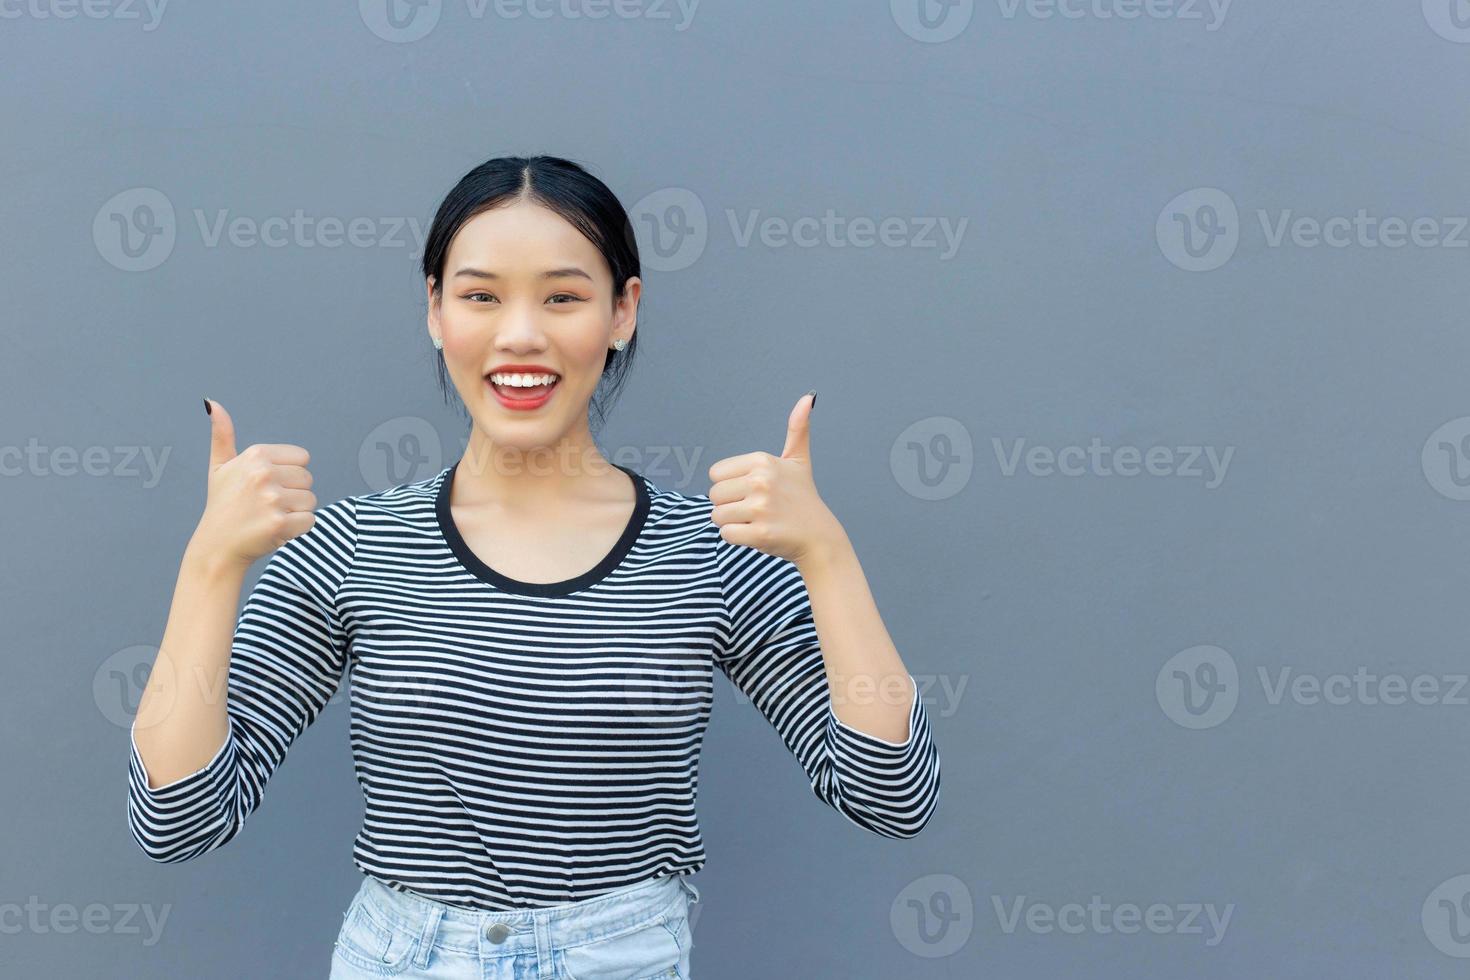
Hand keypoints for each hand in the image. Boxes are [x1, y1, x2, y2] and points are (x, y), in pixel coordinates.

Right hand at [190, 399, 317, 569]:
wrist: (217, 546)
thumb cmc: (222, 504)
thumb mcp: (220, 467)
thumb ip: (222, 434)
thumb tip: (213, 402)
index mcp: (255, 455)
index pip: (302, 458)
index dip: (289, 474)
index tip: (267, 486)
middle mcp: (263, 474)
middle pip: (308, 479)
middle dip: (293, 494)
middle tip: (266, 505)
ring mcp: (272, 499)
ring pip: (311, 501)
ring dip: (296, 512)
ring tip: (269, 516)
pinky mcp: (280, 523)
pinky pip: (310, 521)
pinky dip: (297, 529)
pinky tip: (275, 530)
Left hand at [707, 392, 845, 566]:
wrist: (819, 536)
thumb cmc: (803, 497)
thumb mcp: (798, 460)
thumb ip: (797, 429)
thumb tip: (807, 397)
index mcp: (762, 461)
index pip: (716, 474)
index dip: (730, 485)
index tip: (752, 490)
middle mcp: (761, 481)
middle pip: (714, 495)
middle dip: (729, 505)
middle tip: (755, 508)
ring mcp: (761, 508)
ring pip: (718, 516)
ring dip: (733, 522)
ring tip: (757, 520)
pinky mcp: (760, 533)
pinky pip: (727, 534)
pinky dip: (738, 538)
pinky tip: (758, 533)